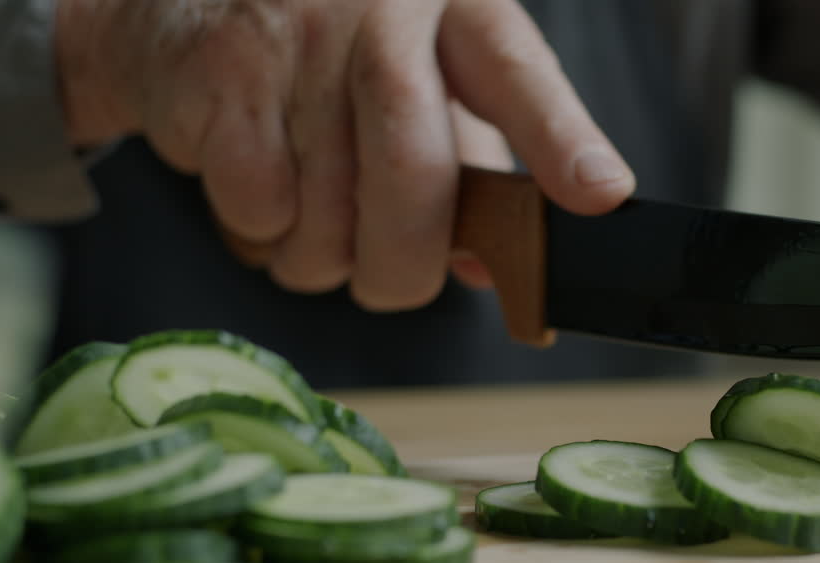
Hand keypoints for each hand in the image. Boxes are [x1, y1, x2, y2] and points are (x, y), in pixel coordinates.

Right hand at [55, 0, 633, 307]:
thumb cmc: (327, 53)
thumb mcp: (421, 77)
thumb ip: (465, 164)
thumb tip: (485, 267)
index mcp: (455, 8)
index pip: (518, 74)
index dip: (560, 141)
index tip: (599, 194)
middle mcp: (381, 11)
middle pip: (413, 172)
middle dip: (406, 262)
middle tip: (394, 278)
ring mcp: (296, 37)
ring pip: (328, 215)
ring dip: (323, 256)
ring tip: (310, 210)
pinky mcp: (220, 71)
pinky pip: (258, 209)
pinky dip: (263, 234)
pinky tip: (258, 186)